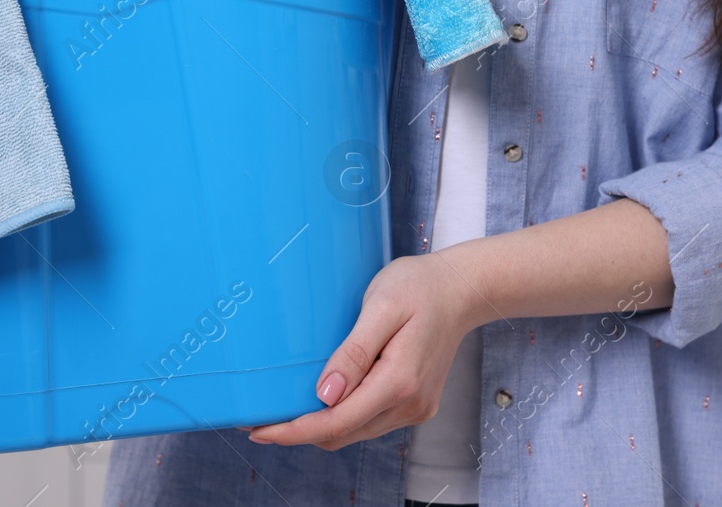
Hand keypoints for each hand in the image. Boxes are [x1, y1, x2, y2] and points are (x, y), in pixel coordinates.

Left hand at [243, 253, 479, 451]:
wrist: (462, 289)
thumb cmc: (420, 287)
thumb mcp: (382, 307)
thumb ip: (354, 352)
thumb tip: (325, 394)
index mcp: (400, 382)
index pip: (337, 423)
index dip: (294, 431)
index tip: (260, 431)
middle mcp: (409, 404)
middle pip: (342, 433)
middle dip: (299, 430)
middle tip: (259, 417)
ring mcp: (414, 407)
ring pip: (355, 431)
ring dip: (319, 425)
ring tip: (283, 408)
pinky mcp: (414, 403)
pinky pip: (369, 420)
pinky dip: (341, 416)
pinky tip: (321, 398)